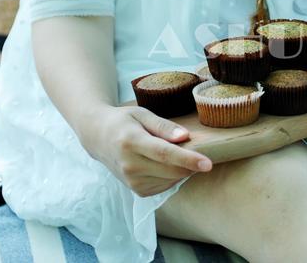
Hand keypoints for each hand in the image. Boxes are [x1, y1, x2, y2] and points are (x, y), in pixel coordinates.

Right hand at [81, 105, 212, 196]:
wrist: (98, 137)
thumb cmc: (124, 122)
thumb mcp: (142, 114)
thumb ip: (164, 126)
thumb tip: (185, 137)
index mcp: (131, 142)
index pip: (164, 154)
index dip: (188, 159)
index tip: (208, 164)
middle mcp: (130, 165)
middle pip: (171, 171)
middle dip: (191, 165)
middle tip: (196, 151)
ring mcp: (132, 181)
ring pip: (171, 180)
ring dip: (181, 169)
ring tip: (171, 153)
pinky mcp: (136, 190)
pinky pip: (165, 186)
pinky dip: (172, 176)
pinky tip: (164, 164)